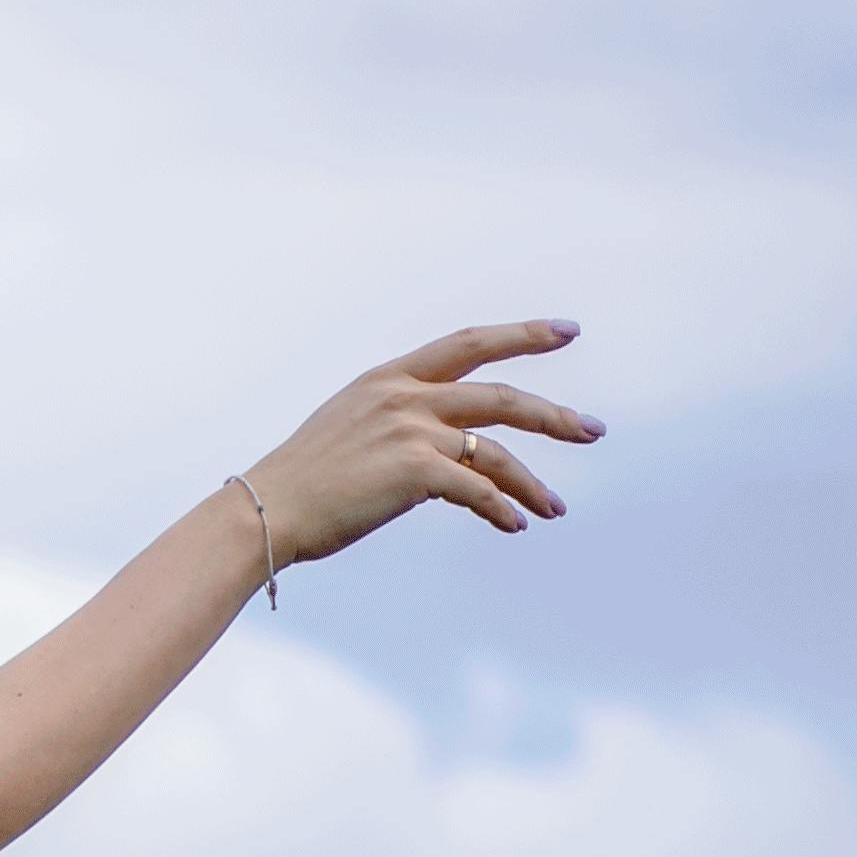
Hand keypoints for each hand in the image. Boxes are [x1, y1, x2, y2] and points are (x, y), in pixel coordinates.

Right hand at [238, 322, 601, 570]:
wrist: (264, 513)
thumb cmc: (300, 483)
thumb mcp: (349, 430)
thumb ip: (400, 425)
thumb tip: (451, 457)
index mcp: (388, 378)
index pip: (468, 345)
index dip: (522, 334)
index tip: (565, 331)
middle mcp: (404, 397)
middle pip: (501, 397)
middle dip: (553, 416)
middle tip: (592, 430)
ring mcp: (410, 432)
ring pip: (496, 452)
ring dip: (531, 482)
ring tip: (555, 507)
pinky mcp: (414, 472)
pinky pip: (476, 490)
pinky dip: (501, 509)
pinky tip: (515, 525)